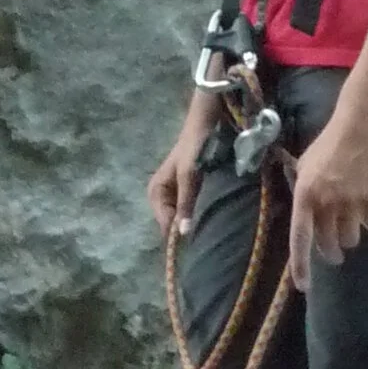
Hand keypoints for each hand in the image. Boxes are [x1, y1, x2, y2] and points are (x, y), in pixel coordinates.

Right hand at [147, 89, 223, 237]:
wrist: (206, 122)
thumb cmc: (194, 147)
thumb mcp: (189, 176)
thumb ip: (186, 203)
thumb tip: (182, 233)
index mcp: (156, 192)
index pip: (165, 225)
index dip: (178, 235)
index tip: (197, 246)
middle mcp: (162, 195)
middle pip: (172, 222)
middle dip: (186, 228)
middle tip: (207, 237)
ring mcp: (175, 193)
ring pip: (182, 217)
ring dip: (194, 221)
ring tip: (212, 229)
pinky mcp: (188, 189)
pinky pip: (191, 208)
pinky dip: (199, 212)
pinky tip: (211, 217)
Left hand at [287, 108, 367, 287]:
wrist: (362, 126)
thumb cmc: (330, 143)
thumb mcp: (306, 165)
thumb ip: (303, 189)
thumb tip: (304, 211)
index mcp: (305, 195)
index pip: (300, 238)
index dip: (301, 265)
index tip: (304, 286)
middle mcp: (327, 203)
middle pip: (329, 245)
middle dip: (331, 253)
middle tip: (335, 253)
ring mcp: (352, 202)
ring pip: (352, 239)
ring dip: (351, 235)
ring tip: (352, 221)